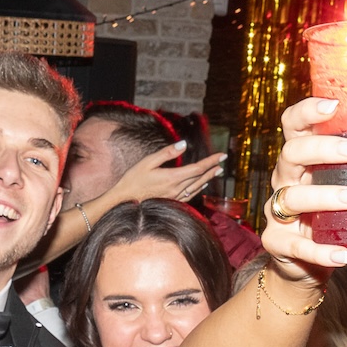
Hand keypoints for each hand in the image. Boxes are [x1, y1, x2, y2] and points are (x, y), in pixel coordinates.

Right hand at [93, 141, 224, 207]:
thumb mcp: (147, 162)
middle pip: (200, 177)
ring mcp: (174, 197)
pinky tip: (202, 185)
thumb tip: (183, 144)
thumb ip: (166, 153)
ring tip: (217, 171)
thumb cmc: (133, 180)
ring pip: (196, 186)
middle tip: (222, 161)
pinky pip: (190, 195)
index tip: (222, 155)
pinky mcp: (171, 202)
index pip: (198, 168)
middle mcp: (176, 189)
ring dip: (208, 178)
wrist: (123, 201)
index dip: (211, 161)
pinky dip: (198, 188)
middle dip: (212, 168)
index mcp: (172, 177)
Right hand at [262, 97, 346, 275]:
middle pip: (291, 153)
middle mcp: (286, 179)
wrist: (304, 262)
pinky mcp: (277, 243)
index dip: (307, 111)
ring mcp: (277, 212)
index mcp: (302, 158)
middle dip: (322, 149)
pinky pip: (296, 247)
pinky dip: (319, 252)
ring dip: (324, 196)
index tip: (332, 105)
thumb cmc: (333, 213)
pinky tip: (342, 255)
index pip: (294, 125)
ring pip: (292, 197)